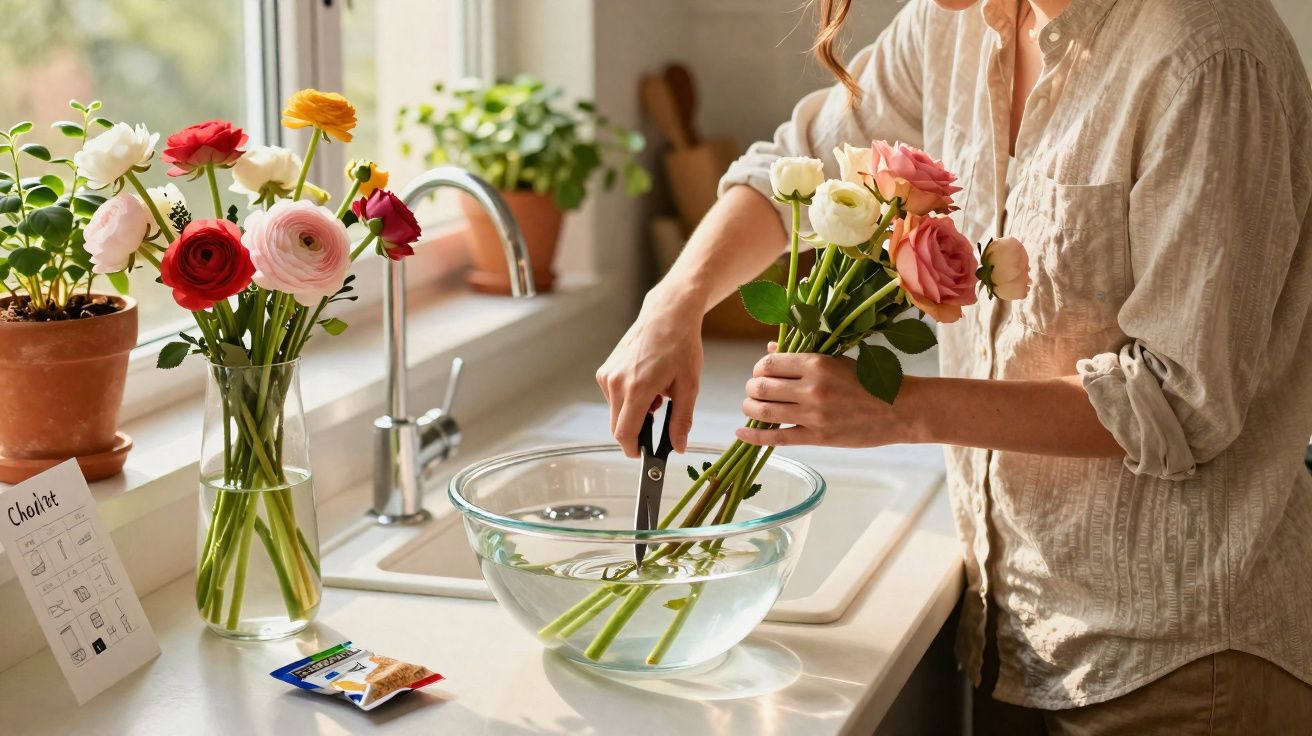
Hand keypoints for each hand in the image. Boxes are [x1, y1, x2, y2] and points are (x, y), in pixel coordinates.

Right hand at [596, 290, 703, 456]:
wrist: (667, 315)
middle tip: (660, 418)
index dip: (633, 450)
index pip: (624, 433)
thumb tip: (678, 447)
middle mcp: (615, 382)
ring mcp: (607, 375)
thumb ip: (681, 420)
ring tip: (657, 394)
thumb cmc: (681, 346)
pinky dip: (628, 400)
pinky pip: (613, 398)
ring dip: (634, 413)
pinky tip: (646, 384)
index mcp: (637, 388)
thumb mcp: (689, 386)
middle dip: (637, 431)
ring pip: (616, 412)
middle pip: (618, 426)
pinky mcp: (605, 370)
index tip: (644, 454)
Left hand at [735, 348, 921, 447]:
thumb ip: (802, 356)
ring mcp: (814, 415)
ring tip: (751, 407)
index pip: (769, 364)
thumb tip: (769, 351)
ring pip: (764, 412)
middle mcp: (812, 388)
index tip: (761, 372)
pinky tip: (741, 433)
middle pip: (761, 387)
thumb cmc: (871, 380)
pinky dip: (754, 436)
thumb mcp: (838, 360)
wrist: (902, 410)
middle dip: (751, 389)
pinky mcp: (818, 438)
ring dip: (750, 408)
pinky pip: (777, 439)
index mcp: (818, 363)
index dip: (759, 368)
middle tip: (754, 391)